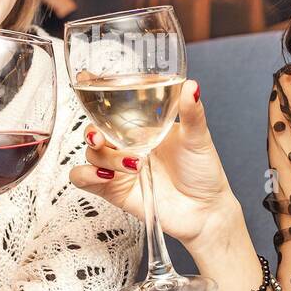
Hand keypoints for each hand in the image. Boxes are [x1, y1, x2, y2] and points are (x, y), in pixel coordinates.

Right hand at [69, 80, 238, 249]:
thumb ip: (192, 113)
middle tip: (100, 137)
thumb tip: (192, 86)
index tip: (86, 80)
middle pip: (95, 131)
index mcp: (143, 129)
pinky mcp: (114, 190)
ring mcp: (119, 168)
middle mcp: (127, 146)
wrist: (205, 210)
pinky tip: (106, 176)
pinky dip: (87, 175)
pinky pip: (84, 180)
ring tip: (135, 164)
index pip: (112, 109)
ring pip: (91, 154)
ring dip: (106, 157)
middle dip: (91, 131)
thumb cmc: (203, 173)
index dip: (96, 97)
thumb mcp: (198, 139)